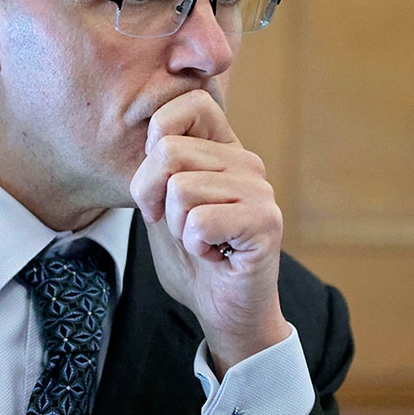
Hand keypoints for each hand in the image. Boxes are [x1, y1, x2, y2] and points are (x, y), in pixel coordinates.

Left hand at [129, 89, 290, 376]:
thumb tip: (148, 137)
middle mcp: (245, 161)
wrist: (223, 312)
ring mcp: (259, 189)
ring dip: (177, 228)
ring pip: (180, 189)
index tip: (158, 188)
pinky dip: (196, 246)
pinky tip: (216, 255)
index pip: (190, 102)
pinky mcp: (265, 221)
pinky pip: (200, 221)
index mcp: (221, 148)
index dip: (155, 141)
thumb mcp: (161, 206)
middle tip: (177, 227)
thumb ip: (155, 168)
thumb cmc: (191, 259)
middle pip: (168, 150)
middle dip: (153, 197)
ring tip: (201, 241)